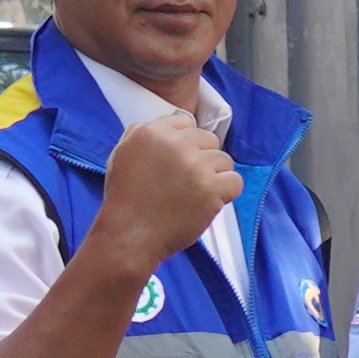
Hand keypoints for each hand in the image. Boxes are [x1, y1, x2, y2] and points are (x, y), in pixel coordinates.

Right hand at [86, 104, 240, 280]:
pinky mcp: (211, 189)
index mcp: (153, 131)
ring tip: (194, 195)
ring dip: (215, 177)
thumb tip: (173, 123)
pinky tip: (207, 202)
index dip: (186, 146)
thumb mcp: (122, 153)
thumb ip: (143, 132)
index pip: (187, 125)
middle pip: (210, 141)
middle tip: (186, 183)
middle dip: (202, 160)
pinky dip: (226, 193)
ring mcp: (195, 166)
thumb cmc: (125, 198)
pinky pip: (235, 181)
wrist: (129, 234)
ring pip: (224, 161)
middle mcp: (176, 144)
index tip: (178, 165)